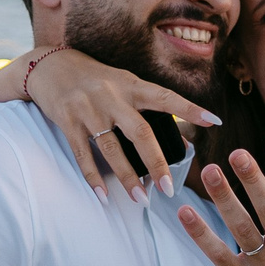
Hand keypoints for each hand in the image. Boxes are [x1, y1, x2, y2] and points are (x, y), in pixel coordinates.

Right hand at [26, 48, 221, 204]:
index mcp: (131, 85)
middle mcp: (112, 96)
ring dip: (128, 177)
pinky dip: (93, 178)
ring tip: (141, 199)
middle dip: (157, 162)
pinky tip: (104, 196)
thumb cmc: (94, 79)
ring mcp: (89, 109)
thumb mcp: (123, 83)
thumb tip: (181, 139)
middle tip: (169, 189)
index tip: (214, 122)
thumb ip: (146, 106)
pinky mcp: (68, 121)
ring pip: (112, 149)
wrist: (50, 66)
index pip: (166, 97)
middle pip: (140, 132)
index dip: (190, 109)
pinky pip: (83, 155)